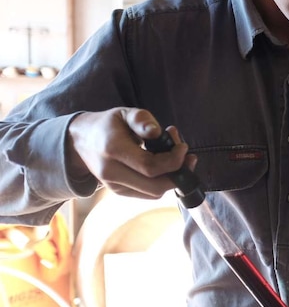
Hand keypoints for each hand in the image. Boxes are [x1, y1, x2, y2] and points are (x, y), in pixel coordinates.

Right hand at [66, 107, 193, 198]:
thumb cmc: (108, 125)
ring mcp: (114, 186)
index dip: (173, 161)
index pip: (149, 166)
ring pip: (153, 193)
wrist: (81, 141)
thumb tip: (156, 132)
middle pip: (154, 187)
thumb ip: (141, 120)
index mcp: (113, 149)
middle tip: (188, 157)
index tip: (183, 147)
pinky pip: (147, 193)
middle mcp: (111, 172)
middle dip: (178, 174)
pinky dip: (162, 182)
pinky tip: (165, 166)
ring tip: (176, 158)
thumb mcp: (125, 113)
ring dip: (172, 179)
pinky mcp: (118, 192)